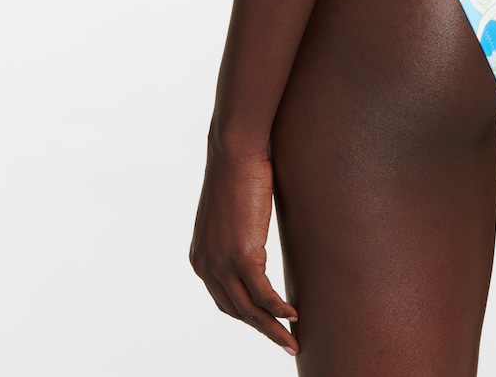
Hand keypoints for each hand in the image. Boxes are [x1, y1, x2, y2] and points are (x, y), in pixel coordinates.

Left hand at [189, 146, 298, 355]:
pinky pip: (264, 295)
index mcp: (201, 258)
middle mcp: (206, 267)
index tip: (267, 321)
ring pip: (250, 310)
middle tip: (283, 342)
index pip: (224, 300)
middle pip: (236, 312)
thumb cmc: (237, 172)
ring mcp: (223, 263)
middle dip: (261, 330)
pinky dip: (279, 309)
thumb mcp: (232, 211)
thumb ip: (238, 231)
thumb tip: (254, 230)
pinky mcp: (243, 256)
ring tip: (292, 339)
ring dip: (273, 329)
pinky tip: (293, 314)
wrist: (234, 152)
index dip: (247, 315)